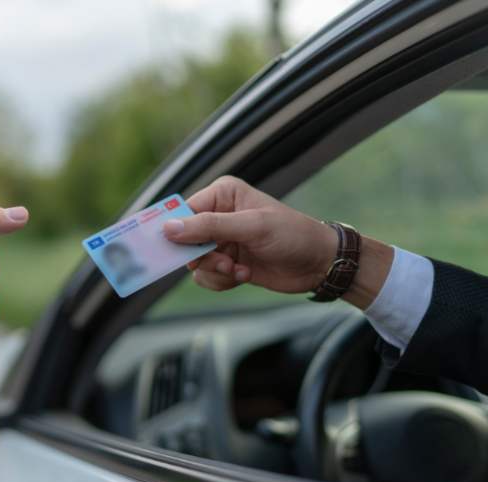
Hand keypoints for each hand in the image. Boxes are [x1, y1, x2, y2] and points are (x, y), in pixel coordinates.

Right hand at [163, 176, 337, 293]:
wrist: (319, 264)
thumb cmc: (292, 235)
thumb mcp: (251, 227)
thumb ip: (209, 227)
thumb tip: (169, 228)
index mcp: (222, 195)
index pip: (183, 211)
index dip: (176, 231)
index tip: (172, 250)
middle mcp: (218, 216)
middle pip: (185, 241)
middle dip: (202, 257)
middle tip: (224, 263)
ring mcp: (222, 241)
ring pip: (195, 263)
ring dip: (215, 271)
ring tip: (239, 270)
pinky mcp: (227, 263)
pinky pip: (206, 276)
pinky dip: (222, 281)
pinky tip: (244, 275)